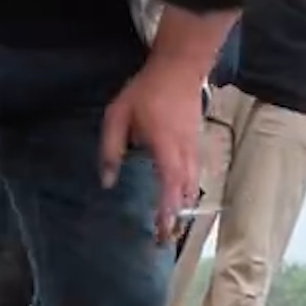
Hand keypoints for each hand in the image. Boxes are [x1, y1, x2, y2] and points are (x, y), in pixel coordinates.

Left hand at [101, 60, 201, 240]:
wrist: (180, 66)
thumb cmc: (146, 91)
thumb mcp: (117, 117)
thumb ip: (111, 150)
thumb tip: (108, 183)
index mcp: (165, 150)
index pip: (169, 189)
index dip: (166, 214)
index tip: (161, 233)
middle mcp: (184, 154)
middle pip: (184, 194)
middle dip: (175, 218)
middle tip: (163, 239)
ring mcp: (194, 148)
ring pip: (192, 185)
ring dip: (182, 206)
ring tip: (171, 224)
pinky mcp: (197, 143)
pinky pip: (194, 174)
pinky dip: (186, 190)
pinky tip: (178, 198)